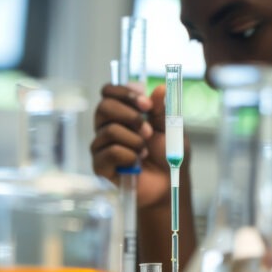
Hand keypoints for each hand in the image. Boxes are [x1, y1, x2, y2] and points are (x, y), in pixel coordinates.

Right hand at [90, 83, 189, 207]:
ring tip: (146, 151)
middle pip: (104, 106)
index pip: (109, 92)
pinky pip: (109, 152)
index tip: (145, 103)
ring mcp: (102, 146)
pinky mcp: (101, 166)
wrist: (169, 183)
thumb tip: (159, 88)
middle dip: (130, 116)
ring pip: (109, 130)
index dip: (125, 92)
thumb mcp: (170, 128)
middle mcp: (108, 126)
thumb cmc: (169, 155)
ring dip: (135, 140)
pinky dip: (129, 156)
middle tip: (148, 130)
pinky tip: (137, 163)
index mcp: (123, 112)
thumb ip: (163, 109)